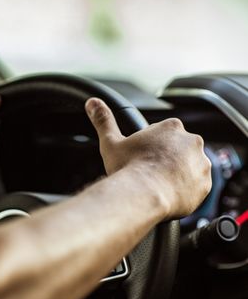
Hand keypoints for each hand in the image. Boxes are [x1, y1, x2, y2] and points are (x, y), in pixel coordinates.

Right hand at [85, 98, 211, 218]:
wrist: (143, 196)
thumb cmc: (128, 168)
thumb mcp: (111, 142)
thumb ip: (103, 120)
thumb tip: (93, 103)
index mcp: (171, 127)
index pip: (163, 134)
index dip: (150, 146)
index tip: (141, 157)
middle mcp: (191, 142)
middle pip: (178, 150)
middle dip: (166, 159)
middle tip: (148, 172)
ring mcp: (201, 164)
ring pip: (188, 167)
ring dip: (177, 174)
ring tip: (157, 185)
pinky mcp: (205, 185)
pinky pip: (195, 186)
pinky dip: (184, 190)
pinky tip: (167, 194)